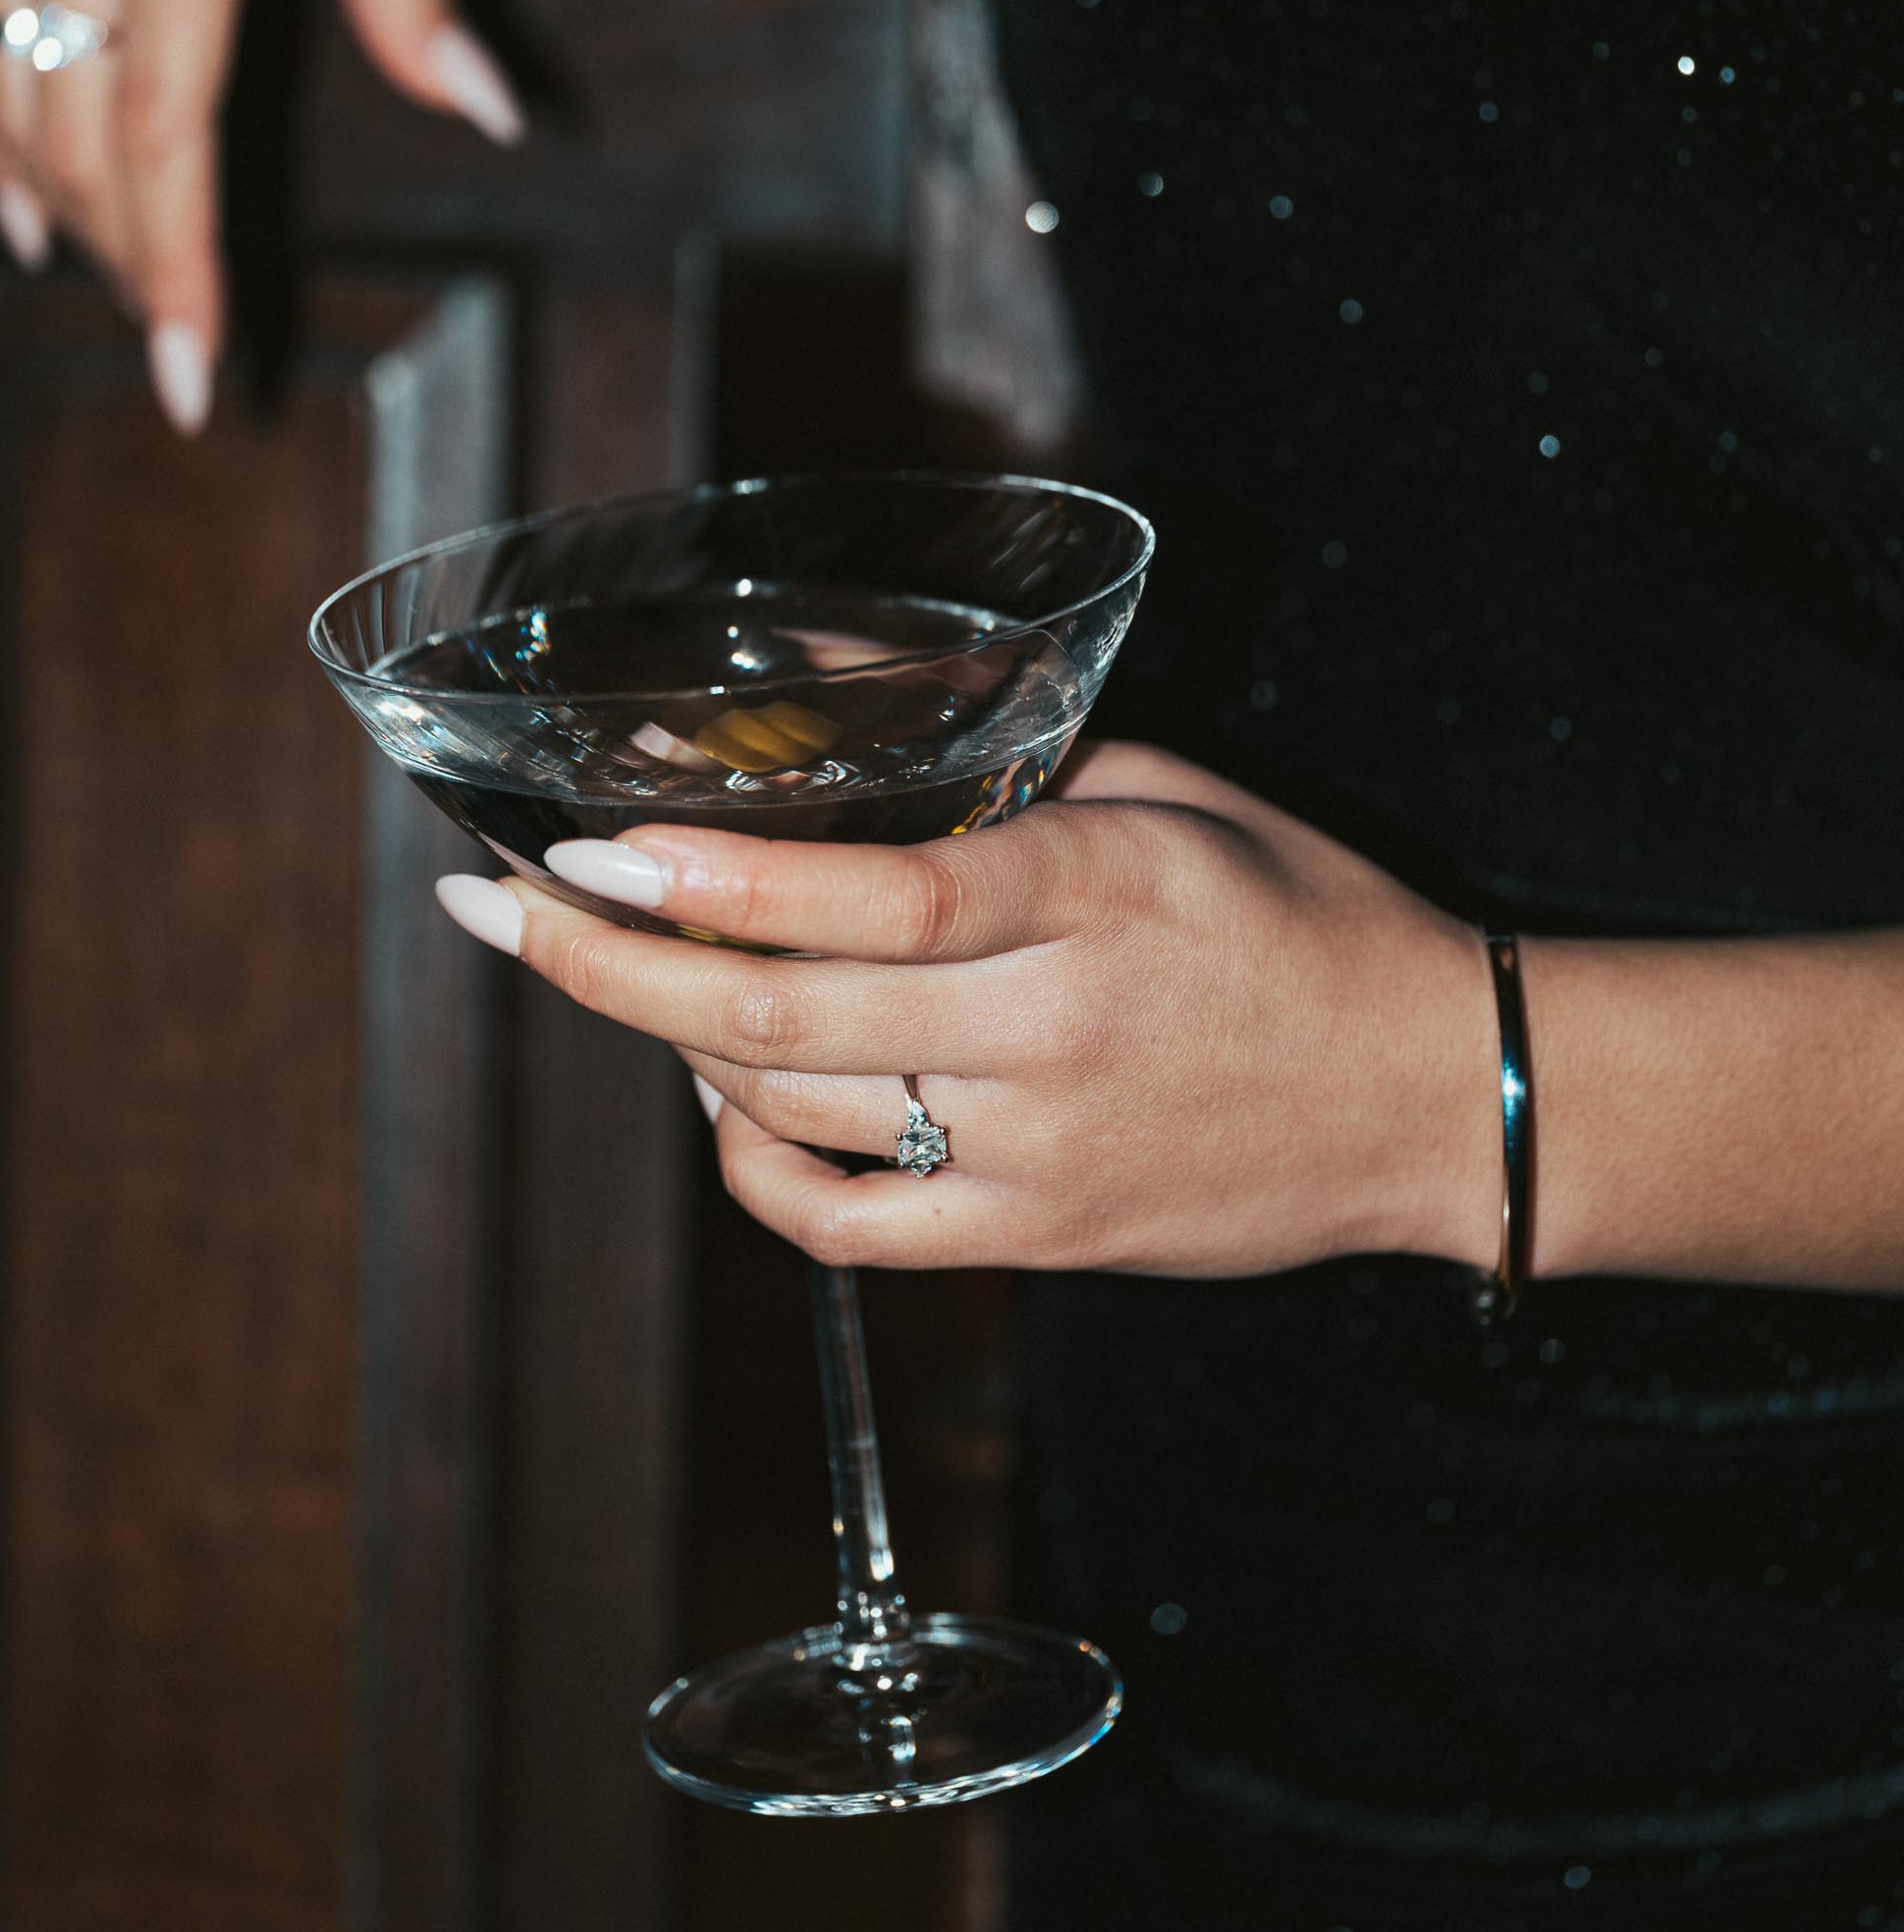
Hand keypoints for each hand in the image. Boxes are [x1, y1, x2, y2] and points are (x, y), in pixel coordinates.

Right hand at [0, 0, 522, 428]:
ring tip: (121, 283)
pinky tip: (17, 198)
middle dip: (129, 267)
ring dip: (63, 213)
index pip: (166, 136)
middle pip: (83, 144)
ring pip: (4, 103)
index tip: (193, 373)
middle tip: (178, 359)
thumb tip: (485, 113)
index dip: (176, 268)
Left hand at [434, 740, 1500, 1276]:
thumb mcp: (1164, 789)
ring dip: (667, 1044)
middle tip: (500, 915)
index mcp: (1097, 893)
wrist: (1431, 1094)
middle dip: (606, 966)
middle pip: (779, 1019)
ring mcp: (1039, 1153)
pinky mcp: (1038, 1237)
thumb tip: (805, 693)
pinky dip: (750, 1166)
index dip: (712, 879)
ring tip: (620, 972)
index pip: (874, 895)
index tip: (589, 847)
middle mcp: (1055, 1031)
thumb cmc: (1300, 915)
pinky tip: (723, 1100)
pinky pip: (843, 1228)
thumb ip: (991, 755)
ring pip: (790, 1116)